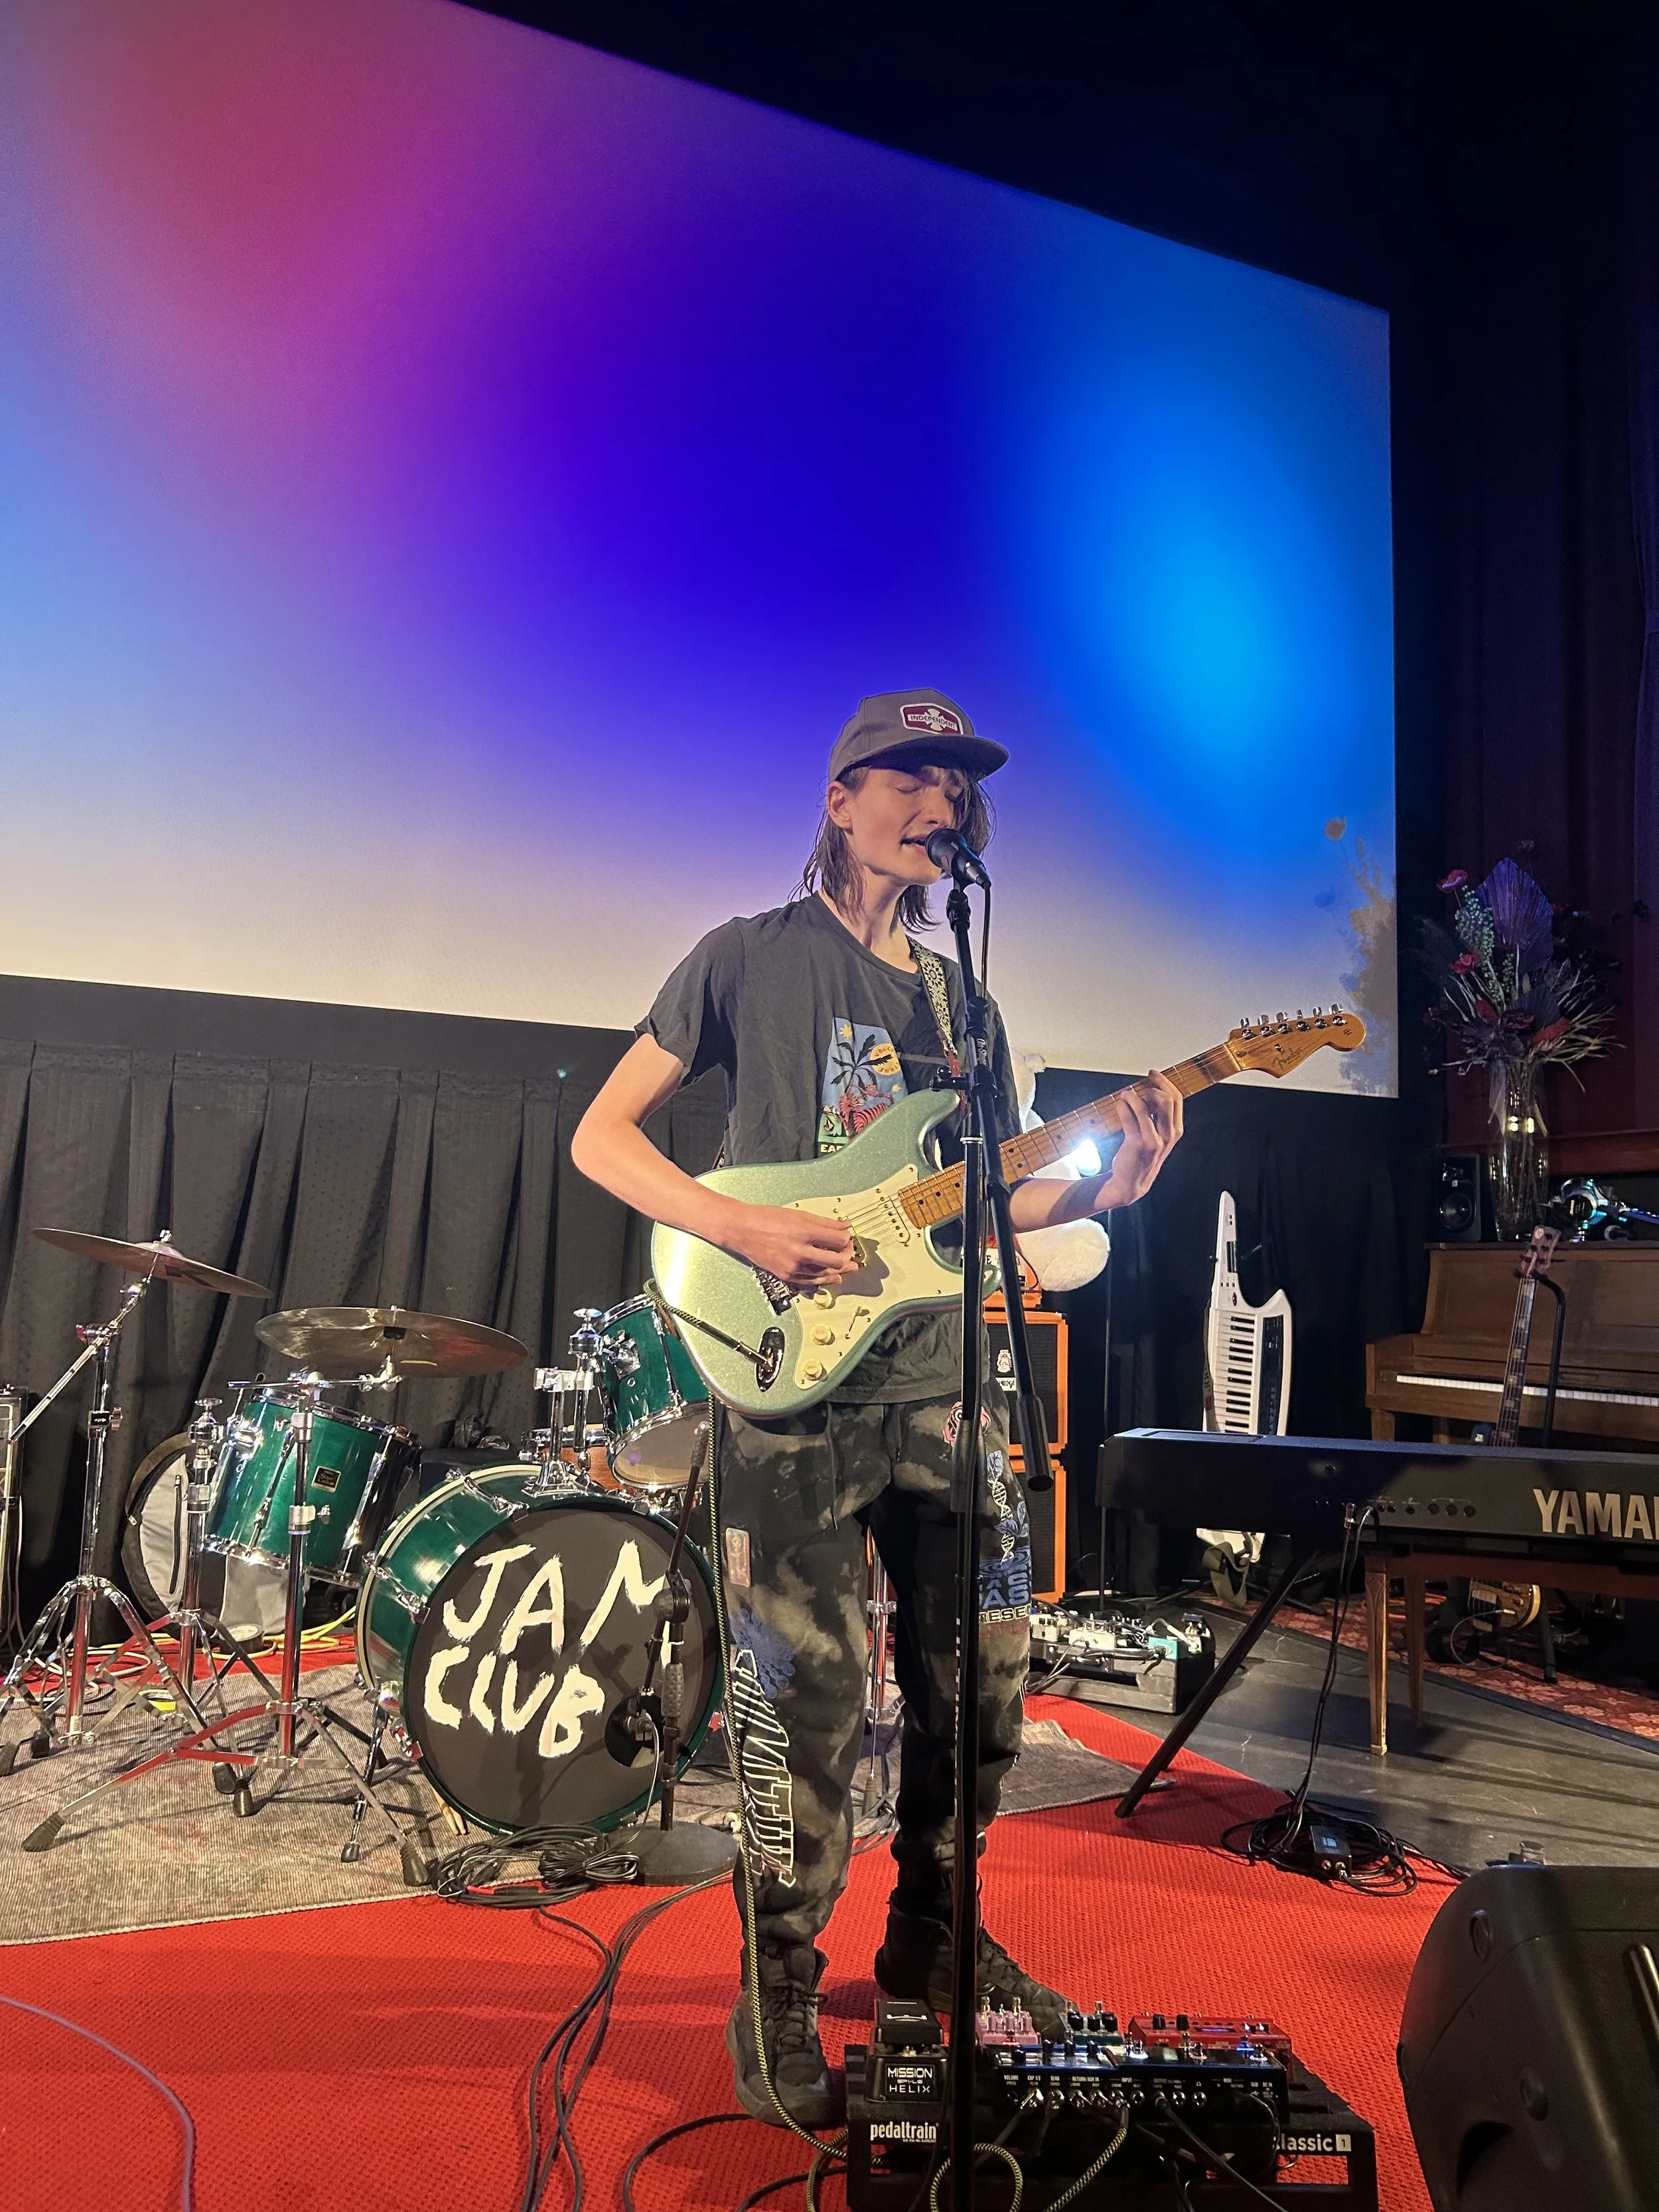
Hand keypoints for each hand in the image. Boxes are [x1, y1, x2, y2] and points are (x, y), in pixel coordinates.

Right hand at [722, 1201, 855, 1289]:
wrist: (742, 1230)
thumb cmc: (766, 1218)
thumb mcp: (799, 1214)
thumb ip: (825, 1222)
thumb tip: (845, 1225)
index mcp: (804, 1232)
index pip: (839, 1240)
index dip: (846, 1239)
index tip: (846, 1237)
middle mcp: (800, 1252)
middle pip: (836, 1260)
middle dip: (846, 1256)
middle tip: (848, 1251)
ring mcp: (793, 1267)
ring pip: (826, 1274)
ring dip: (840, 1270)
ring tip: (848, 1266)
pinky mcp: (787, 1276)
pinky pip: (812, 1281)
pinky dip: (825, 1279)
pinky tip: (833, 1277)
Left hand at [1099, 1071, 1183, 1207]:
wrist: (1131, 1182)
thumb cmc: (1143, 1155)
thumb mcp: (1158, 1136)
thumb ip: (1158, 1116)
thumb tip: (1151, 1090)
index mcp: (1176, 1131)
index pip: (1177, 1099)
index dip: (1165, 1083)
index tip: (1153, 1075)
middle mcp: (1168, 1135)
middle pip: (1166, 1100)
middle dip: (1153, 1085)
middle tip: (1141, 1082)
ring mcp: (1154, 1140)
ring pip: (1146, 1107)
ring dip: (1133, 1096)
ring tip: (1125, 1095)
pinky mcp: (1138, 1143)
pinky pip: (1129, 1117)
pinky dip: (1123, 1106)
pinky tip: (1119, 1104)